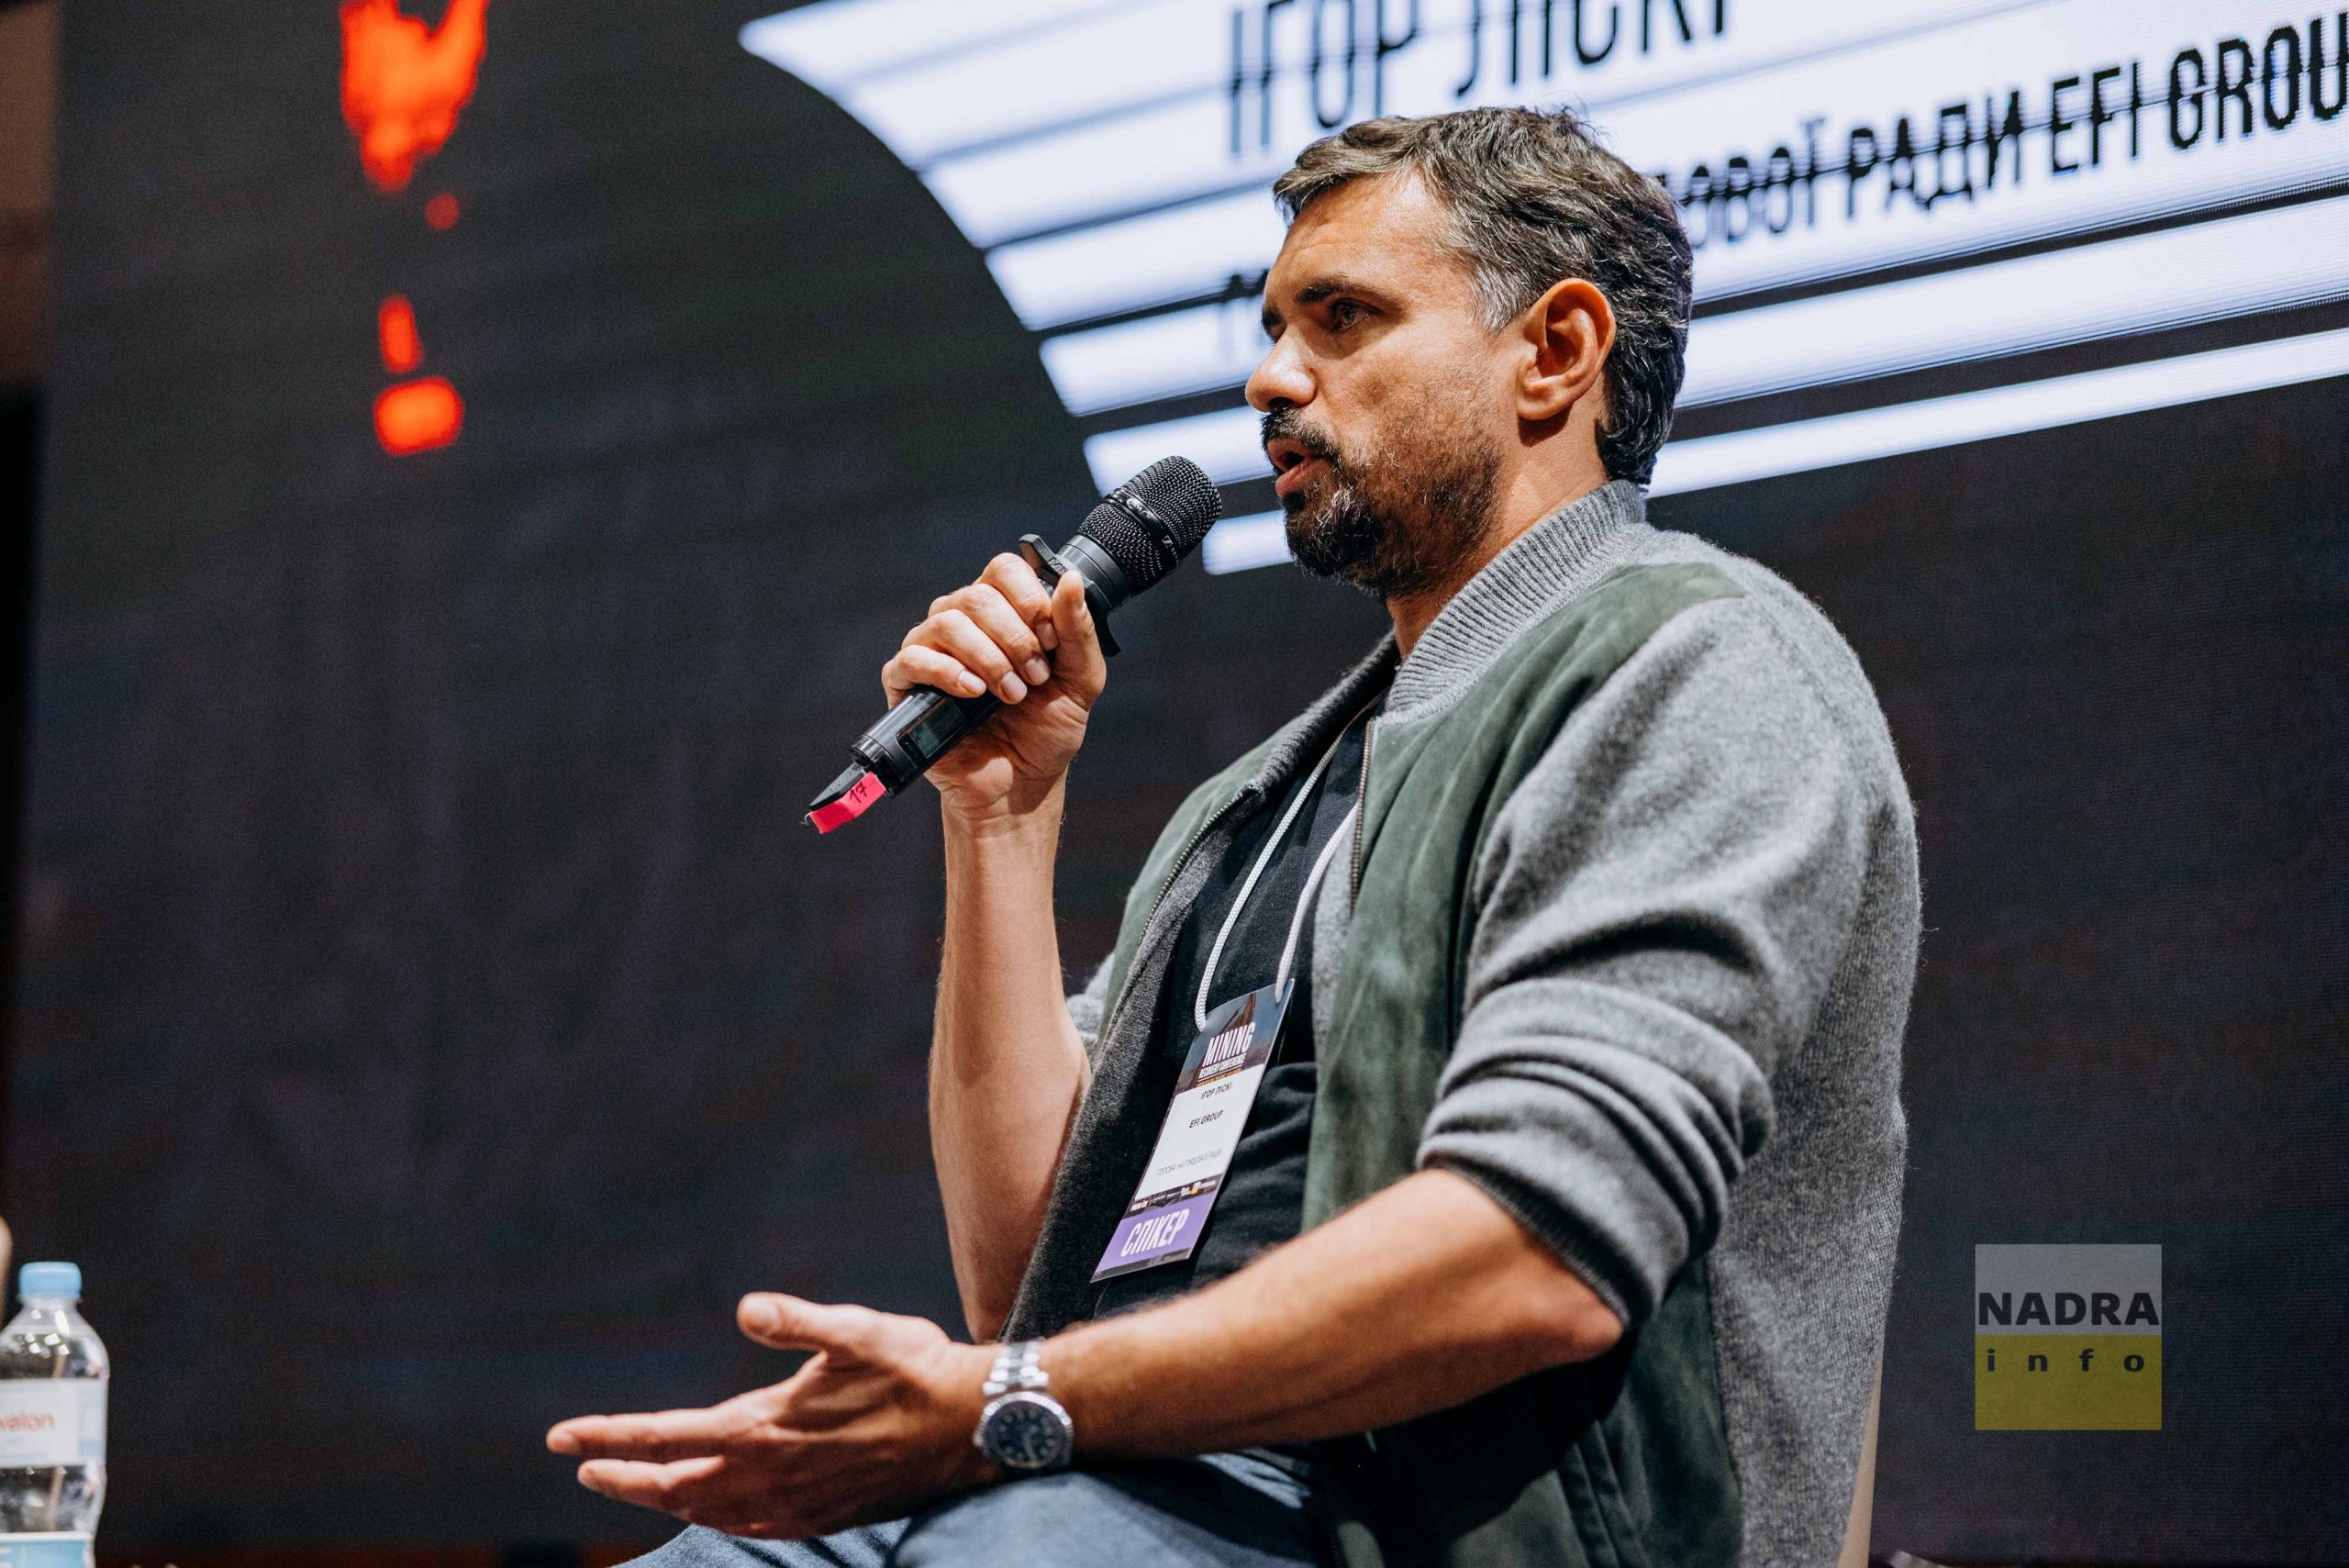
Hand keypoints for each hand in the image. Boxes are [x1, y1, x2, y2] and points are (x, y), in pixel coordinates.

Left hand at [548, 1294, 1000, 1538]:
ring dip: (661, 1498)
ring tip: (632, 1484)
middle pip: (673, 1486)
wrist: (971, 1425)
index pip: (667, 1438)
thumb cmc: (914, 1368)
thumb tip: (747, 1307)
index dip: (609, 1437)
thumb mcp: (858, 1329)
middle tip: (580, 1462)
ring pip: (706, 1511)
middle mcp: (771, 1474)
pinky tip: (712, 1511)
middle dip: (620, 1475)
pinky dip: (712, 1519)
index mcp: (767, 1428)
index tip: (561, 1437)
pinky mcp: (820, 1517)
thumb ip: (799, 1321)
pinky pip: (747, 1528)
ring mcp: (795, 1503)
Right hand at [880, 556, 1106, 826]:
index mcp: (1002, 611)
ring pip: (947, 622)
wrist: (1021, 785)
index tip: (1049, 641)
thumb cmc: (1046, 732)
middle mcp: (963, 622)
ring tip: (1010, 695)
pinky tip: (973, 692)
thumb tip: (1070, 578)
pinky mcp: (907, 685)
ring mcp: (931, 651)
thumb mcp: (1080, 680)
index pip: (1004, 569)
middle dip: (1015, 638)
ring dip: (988, 658)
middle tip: (1034, 678)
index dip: (1029, 598)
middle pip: (977, 595)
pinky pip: (912, 658)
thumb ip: (1078, 630)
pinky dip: (947, 671)